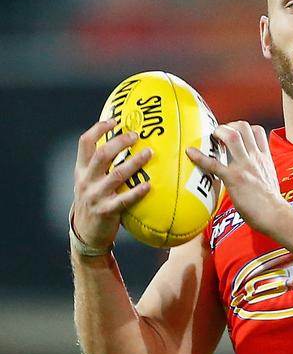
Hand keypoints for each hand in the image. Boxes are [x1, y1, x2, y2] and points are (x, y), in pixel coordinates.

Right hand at [73, 119, 151, 249]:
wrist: (85, 232)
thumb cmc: (94, 200)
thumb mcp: (90, 180)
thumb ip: (101, 165)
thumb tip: (124, 142)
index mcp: (82, 170)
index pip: (85, 143)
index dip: (99, 129)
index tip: (114, 120)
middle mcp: (87, 180)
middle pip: (102, 155)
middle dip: (119, 142)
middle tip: (136, 135)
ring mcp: (96, 196)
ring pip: (116, 175)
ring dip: (134, 162)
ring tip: (149, 153)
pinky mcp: (106, 211)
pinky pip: (124, 200)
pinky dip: (137, 192)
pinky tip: (149, 186)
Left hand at [186, 121, 287, 232]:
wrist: (275, 214)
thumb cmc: (272, 203)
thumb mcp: (270, 178)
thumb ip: (261, 170)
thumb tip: (252, 173)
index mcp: (264, 158)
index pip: (257, 131)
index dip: (243, 127)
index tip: (234, 132)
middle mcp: (255, 157)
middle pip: (244, 127)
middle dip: (229, 126)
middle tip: (220, 134)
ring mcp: (244, 166)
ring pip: (232, 136)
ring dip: (219, 132)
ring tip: (212, 137)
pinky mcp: (234, 178)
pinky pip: (214, 163)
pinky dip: (200, 157)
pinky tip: (190, 153)